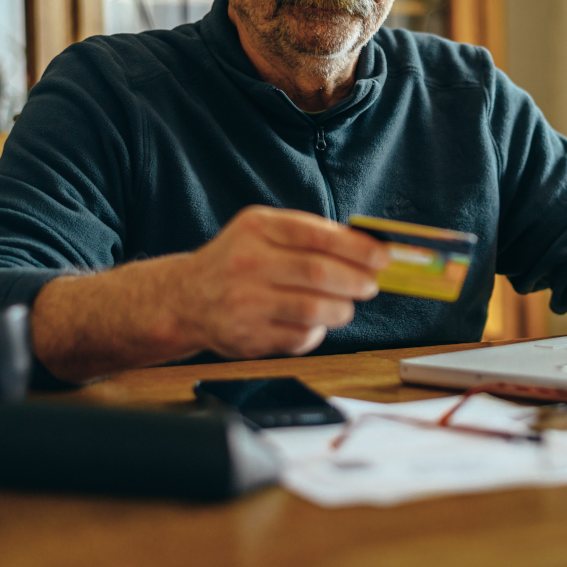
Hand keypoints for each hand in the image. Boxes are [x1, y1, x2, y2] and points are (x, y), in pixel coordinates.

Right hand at [31, 206, 389, 381]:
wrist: (184, 298)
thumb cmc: (237, 260)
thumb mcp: (264, 231)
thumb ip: (310, 235)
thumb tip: (369, 248)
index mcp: (257, 229)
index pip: (317, 235)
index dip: (358, 248)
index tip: (383, 256)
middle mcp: (247, 263)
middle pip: (320, 274)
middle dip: (357, 281)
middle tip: (371, 284)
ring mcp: (245, 302)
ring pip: (314, 310)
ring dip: (342, 309)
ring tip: (346, 304)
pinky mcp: (247, 337)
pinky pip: (299, 337)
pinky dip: (317, 331)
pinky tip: (314, 322)